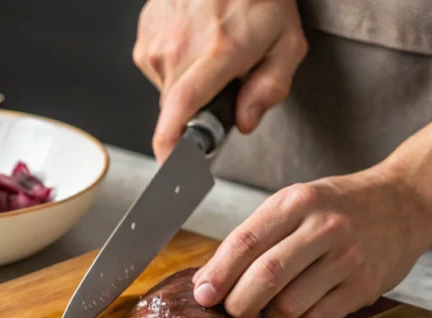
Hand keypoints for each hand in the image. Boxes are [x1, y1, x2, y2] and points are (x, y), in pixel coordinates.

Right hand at [133, 0, 306, 160]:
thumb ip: (271, 88)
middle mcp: (179, 48)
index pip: (181, 109)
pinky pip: (158, 69)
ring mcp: (157, 41)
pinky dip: (177, 65)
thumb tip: (244, 122)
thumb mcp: (287, 41)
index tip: (170, 167)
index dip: (171, 145)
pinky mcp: (145, 35)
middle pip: (178, 109)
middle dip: (201, 109)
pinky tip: (195, 42)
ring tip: (212, 53)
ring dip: (189, 85)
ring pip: (168, 90)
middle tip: (227, 84)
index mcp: (217, 53)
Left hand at [191, 165, 431, 317]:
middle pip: (266, 277)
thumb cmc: (337, 207)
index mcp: (297, 202)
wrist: (404, 203)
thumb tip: (207, 280)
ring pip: (289, 306)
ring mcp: (348, 259)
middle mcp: (324, 228)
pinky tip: (299, 309)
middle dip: (238, 303)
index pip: (245, 242)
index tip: (202, 294)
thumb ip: (253, 237)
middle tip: (232, 310)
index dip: (218, 274)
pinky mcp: (365, 287)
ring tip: (267, 309)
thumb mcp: (294, 203)